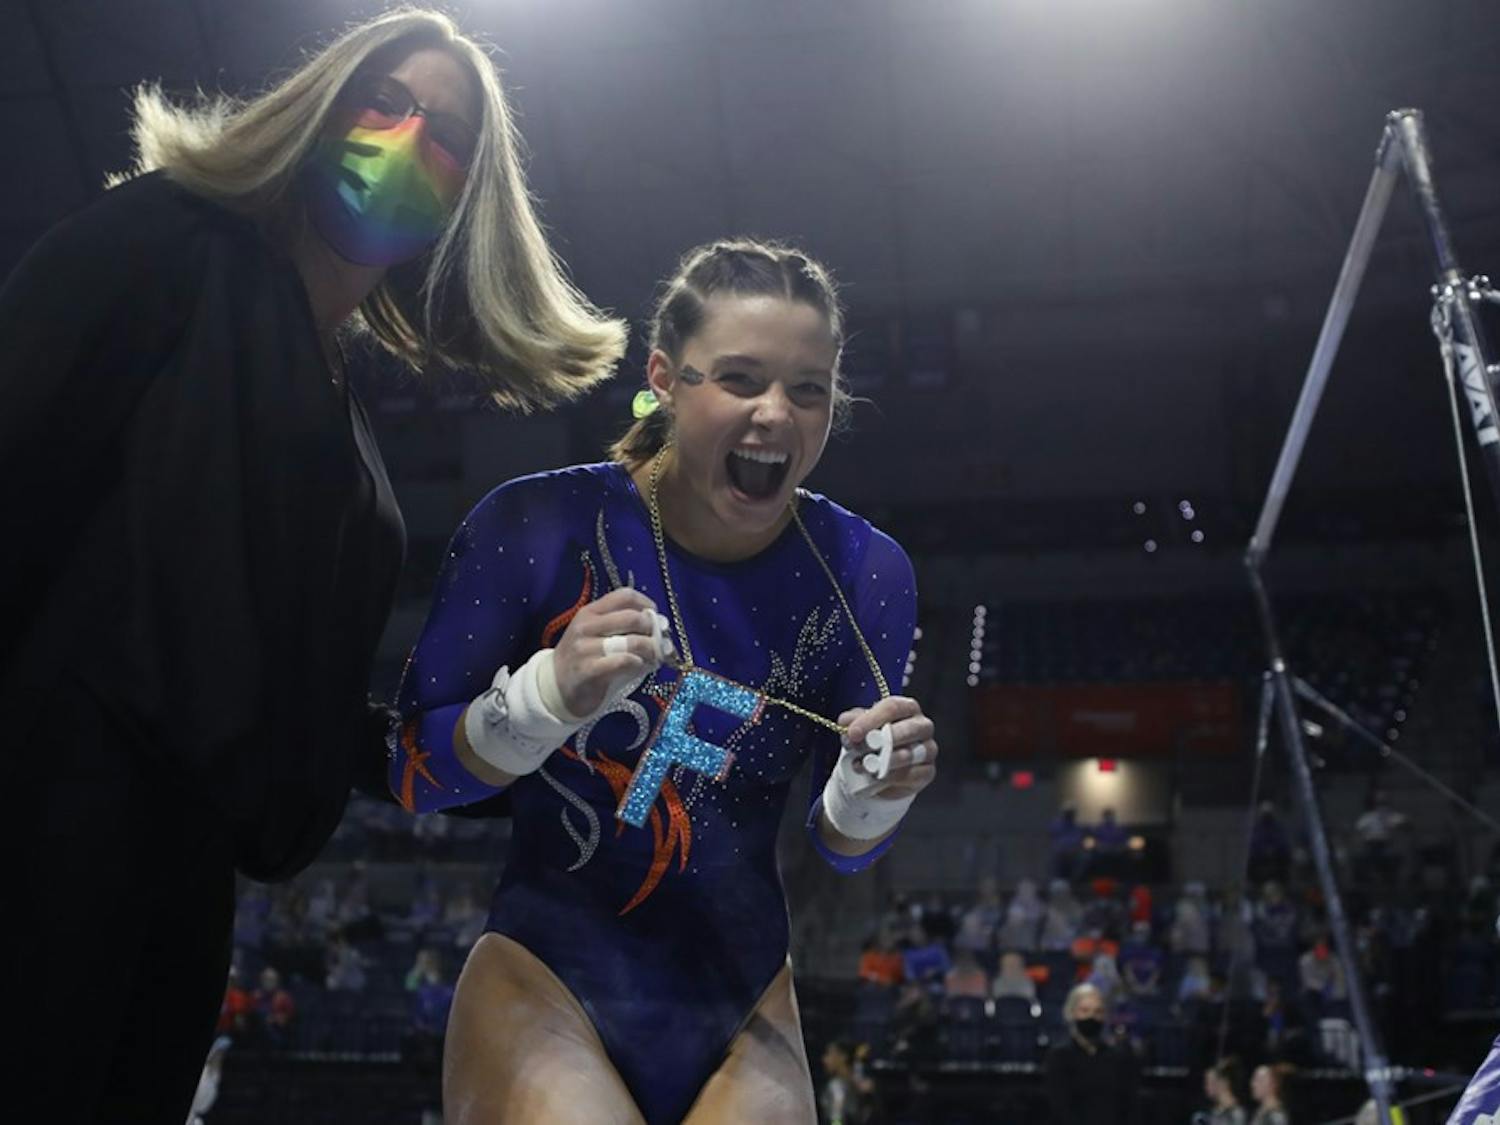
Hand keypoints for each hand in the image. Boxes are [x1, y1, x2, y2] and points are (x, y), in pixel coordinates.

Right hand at [552, 588, 672, 716]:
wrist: (556, 686)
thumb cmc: (584, 657)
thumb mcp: (597, 635)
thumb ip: (623, 628)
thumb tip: (660, 626)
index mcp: (590, 612)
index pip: (623, 596)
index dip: (645, 603)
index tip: (654, 616)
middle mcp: (586, 626)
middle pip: (630, 617)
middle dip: (651, 629)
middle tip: (657, 640)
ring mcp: (584, 648)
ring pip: (629, 641)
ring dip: (649, 649)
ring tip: (654, 656)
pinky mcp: (587, 670)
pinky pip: (620, 662)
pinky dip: (636, 663)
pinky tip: (639, 665)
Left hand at [838, 696, 937, 800]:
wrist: (879, 767)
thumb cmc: (872, 740)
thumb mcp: (859, 726)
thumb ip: (852, 721)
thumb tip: (846, 722)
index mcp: (907, 708)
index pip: (893, 707)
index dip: (872, 720)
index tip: (853, 733)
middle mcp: (922, 726)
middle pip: (907, 730)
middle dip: (881, 740)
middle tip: (860, 749)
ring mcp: (927, 749)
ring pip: (908, 755)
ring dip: (882, 762)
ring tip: (862, 766)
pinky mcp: (927, 772)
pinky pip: (911, 776)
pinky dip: (890, 778)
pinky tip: (875, 778)